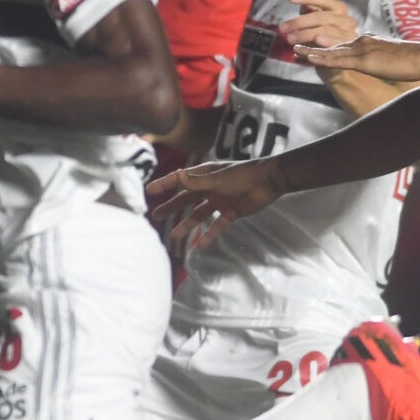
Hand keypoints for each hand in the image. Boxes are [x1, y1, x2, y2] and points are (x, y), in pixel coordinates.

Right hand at [147, 158, 287, 250]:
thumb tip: (176, 176)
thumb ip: (196, 181)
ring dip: (188, 224)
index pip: (179, 180)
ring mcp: (220, 200)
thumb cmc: (243, 175)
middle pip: (186, 199)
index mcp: (204, 175)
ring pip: (199, 214)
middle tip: (156, 216)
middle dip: (171, 208)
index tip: (149, 191)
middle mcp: (209, 187)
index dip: (164, 184)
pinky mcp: (231, 211)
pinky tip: (200, 244)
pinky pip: (217, 224)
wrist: (270, 181)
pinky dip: (209, 233)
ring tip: (175, 236)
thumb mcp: (217, 179)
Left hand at [278, 0, 358, 52]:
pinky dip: (314, 50)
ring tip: (289, 39)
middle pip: (321, 18)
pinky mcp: (344, 53)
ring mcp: (347, 37)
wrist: (334, 58)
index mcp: (339, 8)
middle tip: (282, 28)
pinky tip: (301, 53)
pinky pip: (328, 50)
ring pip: (323, 33)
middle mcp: (347, 21)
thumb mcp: (312, 12)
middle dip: (300, 22)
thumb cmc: (321, 30)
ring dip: (304, 36)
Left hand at [297, 32, 419, 82]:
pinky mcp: (365, 60)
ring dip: (310, 49)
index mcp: (366, 42)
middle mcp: (361, 42)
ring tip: (291, 47)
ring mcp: (362, 50)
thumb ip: (377, 60)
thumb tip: (372, 63)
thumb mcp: (389, 60)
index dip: (320, 45)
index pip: (338, 44)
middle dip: (309, 43)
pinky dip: (322, 58)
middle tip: (289, 41)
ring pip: (330, 50)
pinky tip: (308, 57)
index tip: (304, 46)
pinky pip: (339, 60)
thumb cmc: (413, 61)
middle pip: (329, 44)